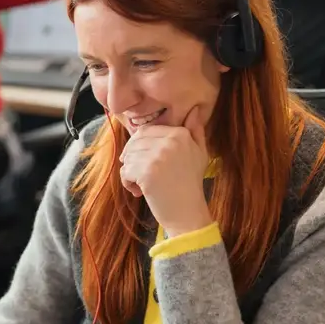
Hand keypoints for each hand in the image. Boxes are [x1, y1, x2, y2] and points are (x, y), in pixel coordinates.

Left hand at [118, 107, 211, 235]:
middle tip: (140, 175)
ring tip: (142, 185)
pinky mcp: (147, 172)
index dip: (139, 147)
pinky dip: (128, 183)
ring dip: (130, 172)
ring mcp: (158, 156)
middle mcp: (170, 141)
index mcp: (180, 134)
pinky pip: (125, 171)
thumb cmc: (190, 184)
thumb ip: (195, 131)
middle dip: (132, 159)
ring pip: (128, 157)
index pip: (145, 131)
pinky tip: (140, 192)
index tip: (145, 162)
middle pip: (134, 143)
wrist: (188, 214)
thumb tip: (194, 109)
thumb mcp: (199, 153)